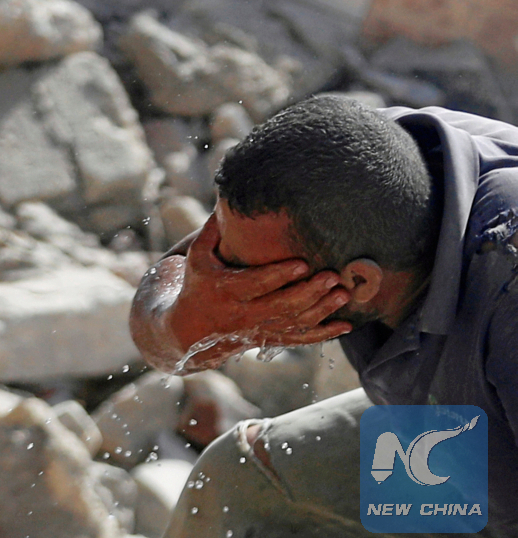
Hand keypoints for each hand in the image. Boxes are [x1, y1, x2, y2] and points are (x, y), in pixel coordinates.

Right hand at [164, 212, 350, 369]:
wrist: (191, 329)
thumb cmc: (198, 284)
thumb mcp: (198, 256)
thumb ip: (213, 231)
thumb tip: (228, 197)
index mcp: (226, 289)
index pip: (256, 283)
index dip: (280, 275)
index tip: (303, 264)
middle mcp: (243, 313)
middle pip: (280, 306)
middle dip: (309, 292)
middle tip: (332, 276)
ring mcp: (257, 329)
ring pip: (293, 323)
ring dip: (321, 310)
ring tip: (344, 294)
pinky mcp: (267, 339)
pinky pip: (298, 340)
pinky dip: (323, 335)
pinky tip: (345, 326)